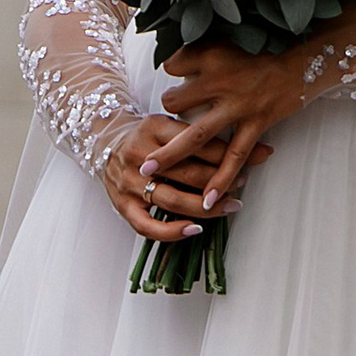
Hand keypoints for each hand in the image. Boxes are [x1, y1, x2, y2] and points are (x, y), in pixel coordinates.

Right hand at [99, 111, 245, 247]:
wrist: (103, 140)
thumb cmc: (145, 135)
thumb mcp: (167, 123)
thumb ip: (198, 134)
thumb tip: (249, 144)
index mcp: (154, 128)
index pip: (197, 143)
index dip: (226, 153)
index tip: (252, 156)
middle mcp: (141, 156)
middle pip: (187, 172)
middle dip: (221, 179)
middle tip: (243, 181)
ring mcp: (130, 183)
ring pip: (172, 199)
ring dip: (206, 206)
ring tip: (231, 206)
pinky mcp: (123, 204)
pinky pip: (147, 225)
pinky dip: (171, 231)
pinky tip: (194, 229)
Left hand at [158, 38, 315, 210]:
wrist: (306, 59)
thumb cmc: (268, 48)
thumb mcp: (230, 40)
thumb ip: (202, 51)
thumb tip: (176, 64)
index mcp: (212, 57)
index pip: (173, 66)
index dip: (171, 72)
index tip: (173, 78)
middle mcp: (221, 82)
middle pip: (176, 102)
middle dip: (164, 112)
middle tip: (154, 126)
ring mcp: (238, 106)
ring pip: (197, 135)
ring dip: (171, 156)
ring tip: (148, 173)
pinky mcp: (257, 123)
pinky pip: (234, 156)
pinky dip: (221, 179)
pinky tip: (207, 199)